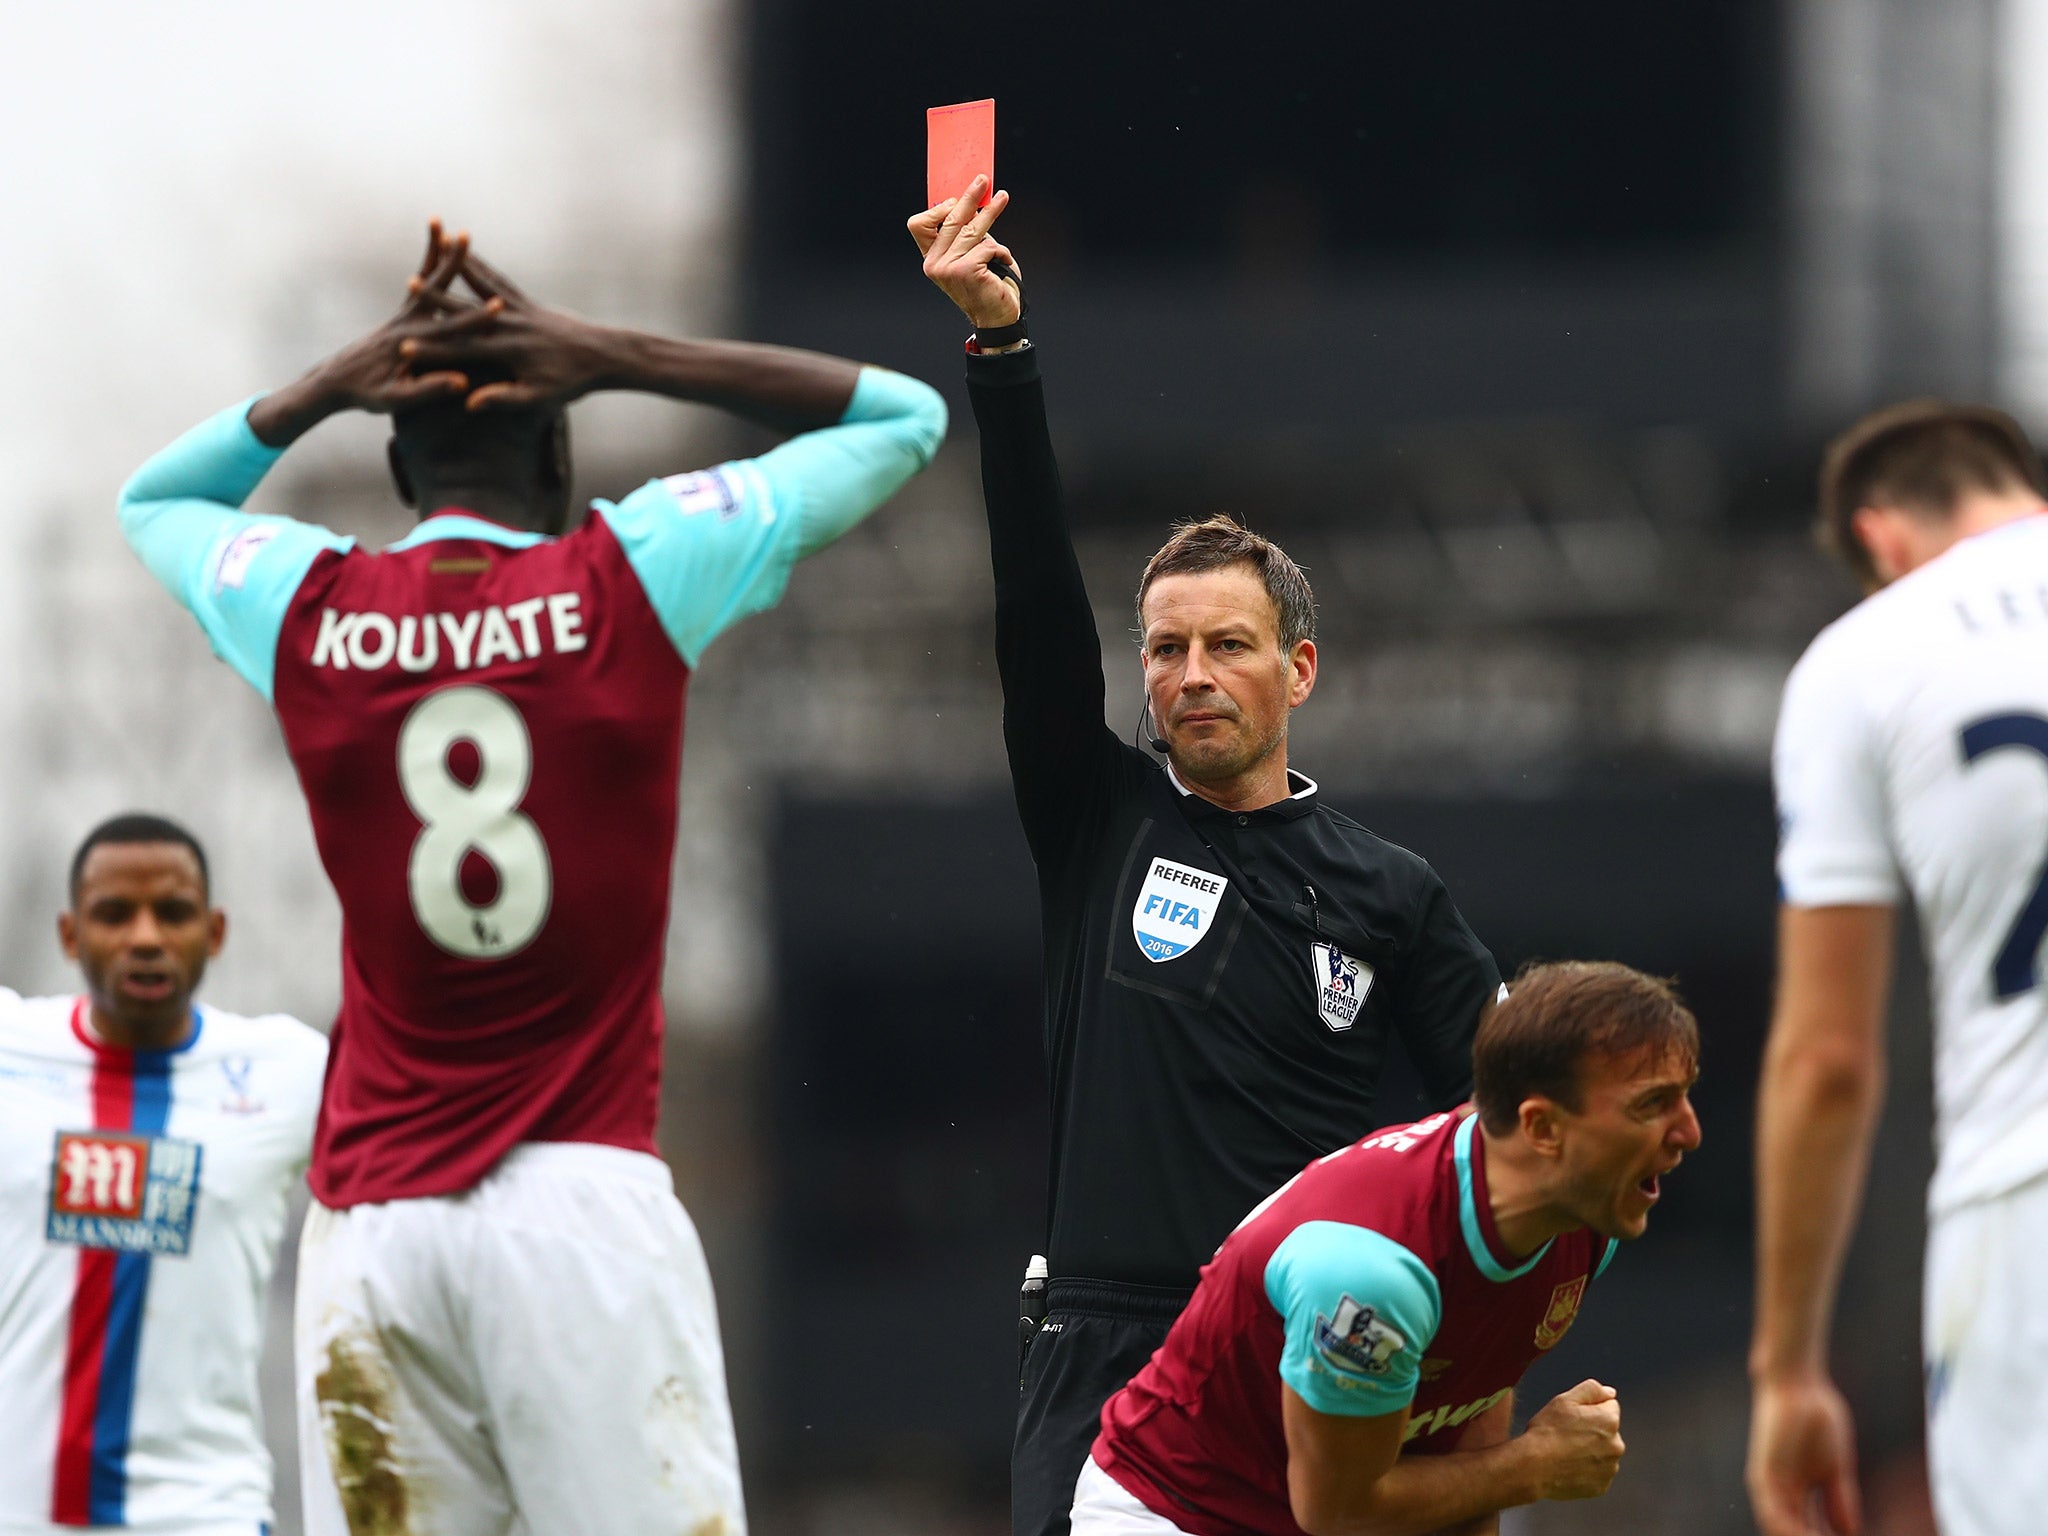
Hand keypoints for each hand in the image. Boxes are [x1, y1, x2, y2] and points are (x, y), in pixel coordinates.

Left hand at [248, 225, 499, 444]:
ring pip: (424, 278)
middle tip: (463, 237)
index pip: (451, 329)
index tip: (498, 305)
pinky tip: (438, 253)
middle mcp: (408, 322)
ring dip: (437, 253)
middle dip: (451, 262)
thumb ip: (428, 389)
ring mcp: (403, 315)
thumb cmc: (366, 394)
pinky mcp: (400, 315)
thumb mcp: (397, 399)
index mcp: (414, 343)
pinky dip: (429, 266)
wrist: (335, 382)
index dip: (476, 319)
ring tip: (444, 228)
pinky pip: (419, 284)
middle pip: (434, 287)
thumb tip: (460, 382)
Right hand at [397, 247, 618, 410]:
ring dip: (459, 268)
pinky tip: (469, 258)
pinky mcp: (528, 303)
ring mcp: (520, 310)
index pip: (462, 351)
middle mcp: (511, 324)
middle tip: (409, 283)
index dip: (431, 351)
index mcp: (508, 351)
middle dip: (437, 297)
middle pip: (466, 309)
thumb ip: (504, 399)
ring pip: (483, 285)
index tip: (402, 349)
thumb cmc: (572, 381)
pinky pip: (500, 282)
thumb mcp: (539, 397)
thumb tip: (468, 401)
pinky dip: (482, 269)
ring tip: (437, 249)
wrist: (604, 355)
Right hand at [908, 175, 1022, 328]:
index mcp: (931, 258)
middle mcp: (934, 264)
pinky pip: (988, 247)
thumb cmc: (987, 285)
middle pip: (950, 219)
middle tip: (983, 179)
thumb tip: (971, 199)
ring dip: (990, 212)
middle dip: (969, 196)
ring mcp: (948, 268)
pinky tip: (1004, 263)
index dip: (937, 208)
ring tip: (1003, 197)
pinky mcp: (966, 271)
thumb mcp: (972, 254)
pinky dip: (1001, 253)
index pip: (918, 224)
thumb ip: (966, 233)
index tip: (956, 199)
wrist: (997, 319)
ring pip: (972, 229)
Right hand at [1520, 1380, 1624, 1501]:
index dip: (1588, 1408)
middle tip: (1567, 1434)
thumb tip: (1610, 1393)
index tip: (1571, 1417)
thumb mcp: (1564, 1399)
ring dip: (1591, 1451)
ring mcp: (1610, 1468)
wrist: (1534, 1467)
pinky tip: (1568, 1467)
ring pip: (1603, 1453)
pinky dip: (1586, 1470)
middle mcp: (1617, 1445)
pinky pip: (1597, 1473)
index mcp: (1610, 1421)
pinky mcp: (1601, 1487)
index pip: (1609, 1406)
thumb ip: (1591, 1390)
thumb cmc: (1547, 1430)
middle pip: (1607, 1431)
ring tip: (1566, 1452)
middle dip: (1593, 1430)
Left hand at [1747, 1374, 1860, 1534]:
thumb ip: (1840, 1500)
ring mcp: (1769, 1486)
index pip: (1810, 1530)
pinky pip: (1772, 1513)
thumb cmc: (1817, 1418)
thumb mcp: (1836, 1468)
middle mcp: (1780, 1494)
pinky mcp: (1762, 1474)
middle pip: (1794, 1533)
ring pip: (1781, 1530)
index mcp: (1796, 1493)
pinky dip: (1788, 1531)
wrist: (1799, 1384)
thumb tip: (1850, 1533)